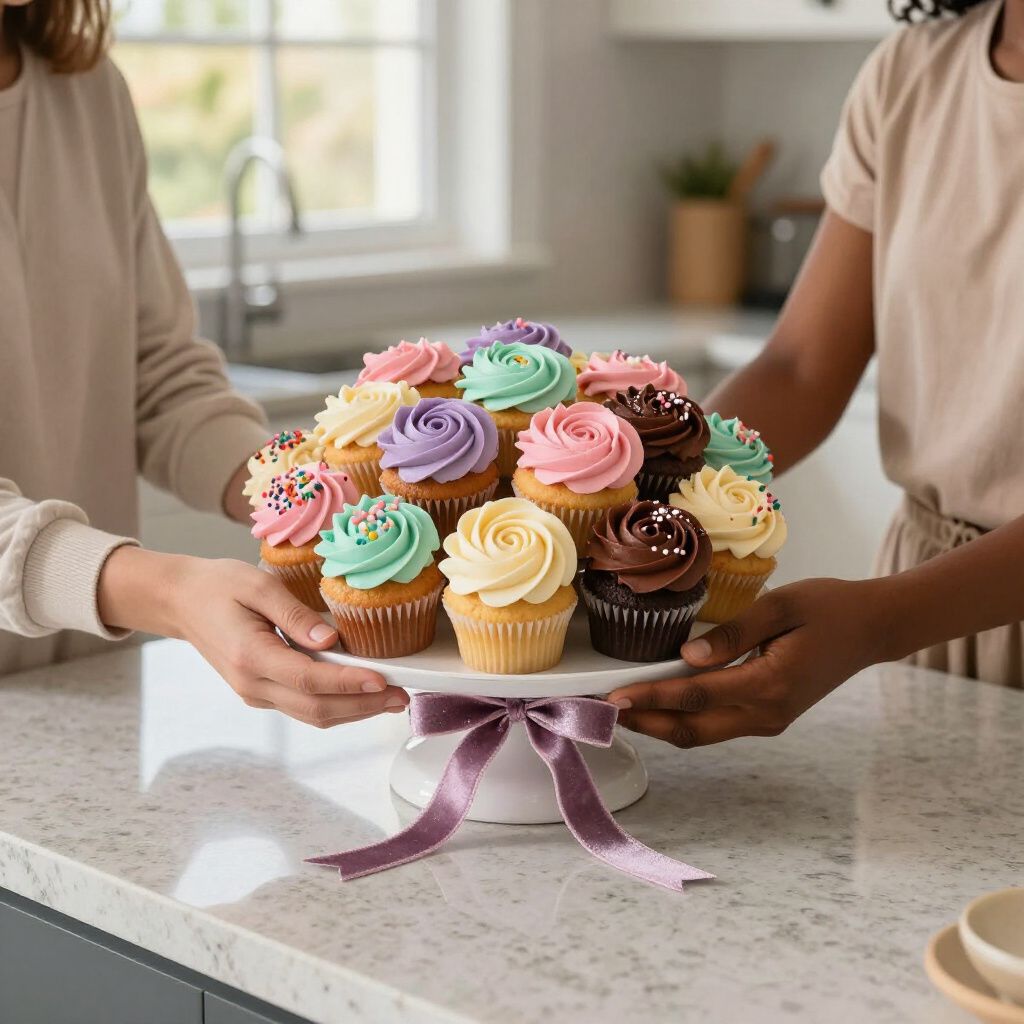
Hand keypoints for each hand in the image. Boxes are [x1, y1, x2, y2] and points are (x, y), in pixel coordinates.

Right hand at [99, 548, 408, 726]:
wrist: (180, 601)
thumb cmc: (218, 585)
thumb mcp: (257, 585)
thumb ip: (295, 614)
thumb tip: (332, 640)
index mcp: (250, 656)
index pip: (308, 679)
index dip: (348, 683)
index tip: (382, 681)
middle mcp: (252, 684)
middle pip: (315, 708)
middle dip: (362, 707)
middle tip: (402, 697)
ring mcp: (255, 693)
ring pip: (311, 714)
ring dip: (354, 712)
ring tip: (391, 700)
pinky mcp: (261, 692)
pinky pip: (303, 707)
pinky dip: (336, 705)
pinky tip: (361, 696)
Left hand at [607, 578, 886, 747]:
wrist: (872, 628)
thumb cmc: (828, 608)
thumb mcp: (781, 606)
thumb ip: (734, 633)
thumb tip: (688, 657)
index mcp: (770, 684)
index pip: (696, 696)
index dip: (652, 698)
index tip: (614, 698)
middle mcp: (768, 713)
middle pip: (693, 729)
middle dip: (645, 724)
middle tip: (602, 712)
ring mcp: (769, 720)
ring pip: (703, 733)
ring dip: (660, 725)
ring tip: (621, 711)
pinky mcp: (769, 716)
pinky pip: (717, 725)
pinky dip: (683, 720)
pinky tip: (658, 706)